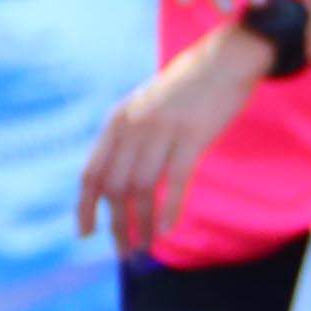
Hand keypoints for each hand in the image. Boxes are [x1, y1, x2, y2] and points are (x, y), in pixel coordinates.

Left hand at [78, 25, 265, 255]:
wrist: (226, 58)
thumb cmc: (189, 86)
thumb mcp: (147, 106)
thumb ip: (131, 136)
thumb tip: (122, 179)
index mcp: (117, 121)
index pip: (90, 174)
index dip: (85, 208)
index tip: (87, 234)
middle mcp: (133, 127)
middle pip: (114, 188)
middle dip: (116, 225)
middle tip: (124, 252)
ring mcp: (162, 131)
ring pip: (142, 190)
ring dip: (141, 225)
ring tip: (145, 248)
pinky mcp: (193, 136)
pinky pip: (177, 181)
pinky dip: (169, 209)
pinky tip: (168, 230)